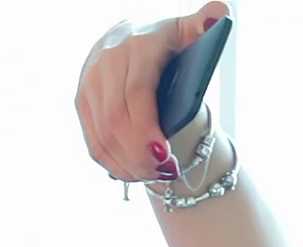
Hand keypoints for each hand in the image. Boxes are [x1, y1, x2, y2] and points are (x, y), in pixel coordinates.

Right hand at [75, 2, 227, 182]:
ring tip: (155, 176)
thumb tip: (220, 14)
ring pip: (101, 134)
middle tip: (167, 172)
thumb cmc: (170, 42)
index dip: (147, 127)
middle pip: (116, 119)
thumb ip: (205, 25)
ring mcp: (89, 82)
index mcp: (136, 45)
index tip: (165, 155)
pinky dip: (113, 163)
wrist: (133, 38)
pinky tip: (135, 173)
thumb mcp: (189, 31)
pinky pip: (93, 140)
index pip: (136, 92)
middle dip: (140, 153)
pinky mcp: (82, 101)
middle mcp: (105, 62)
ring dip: (128, 163)